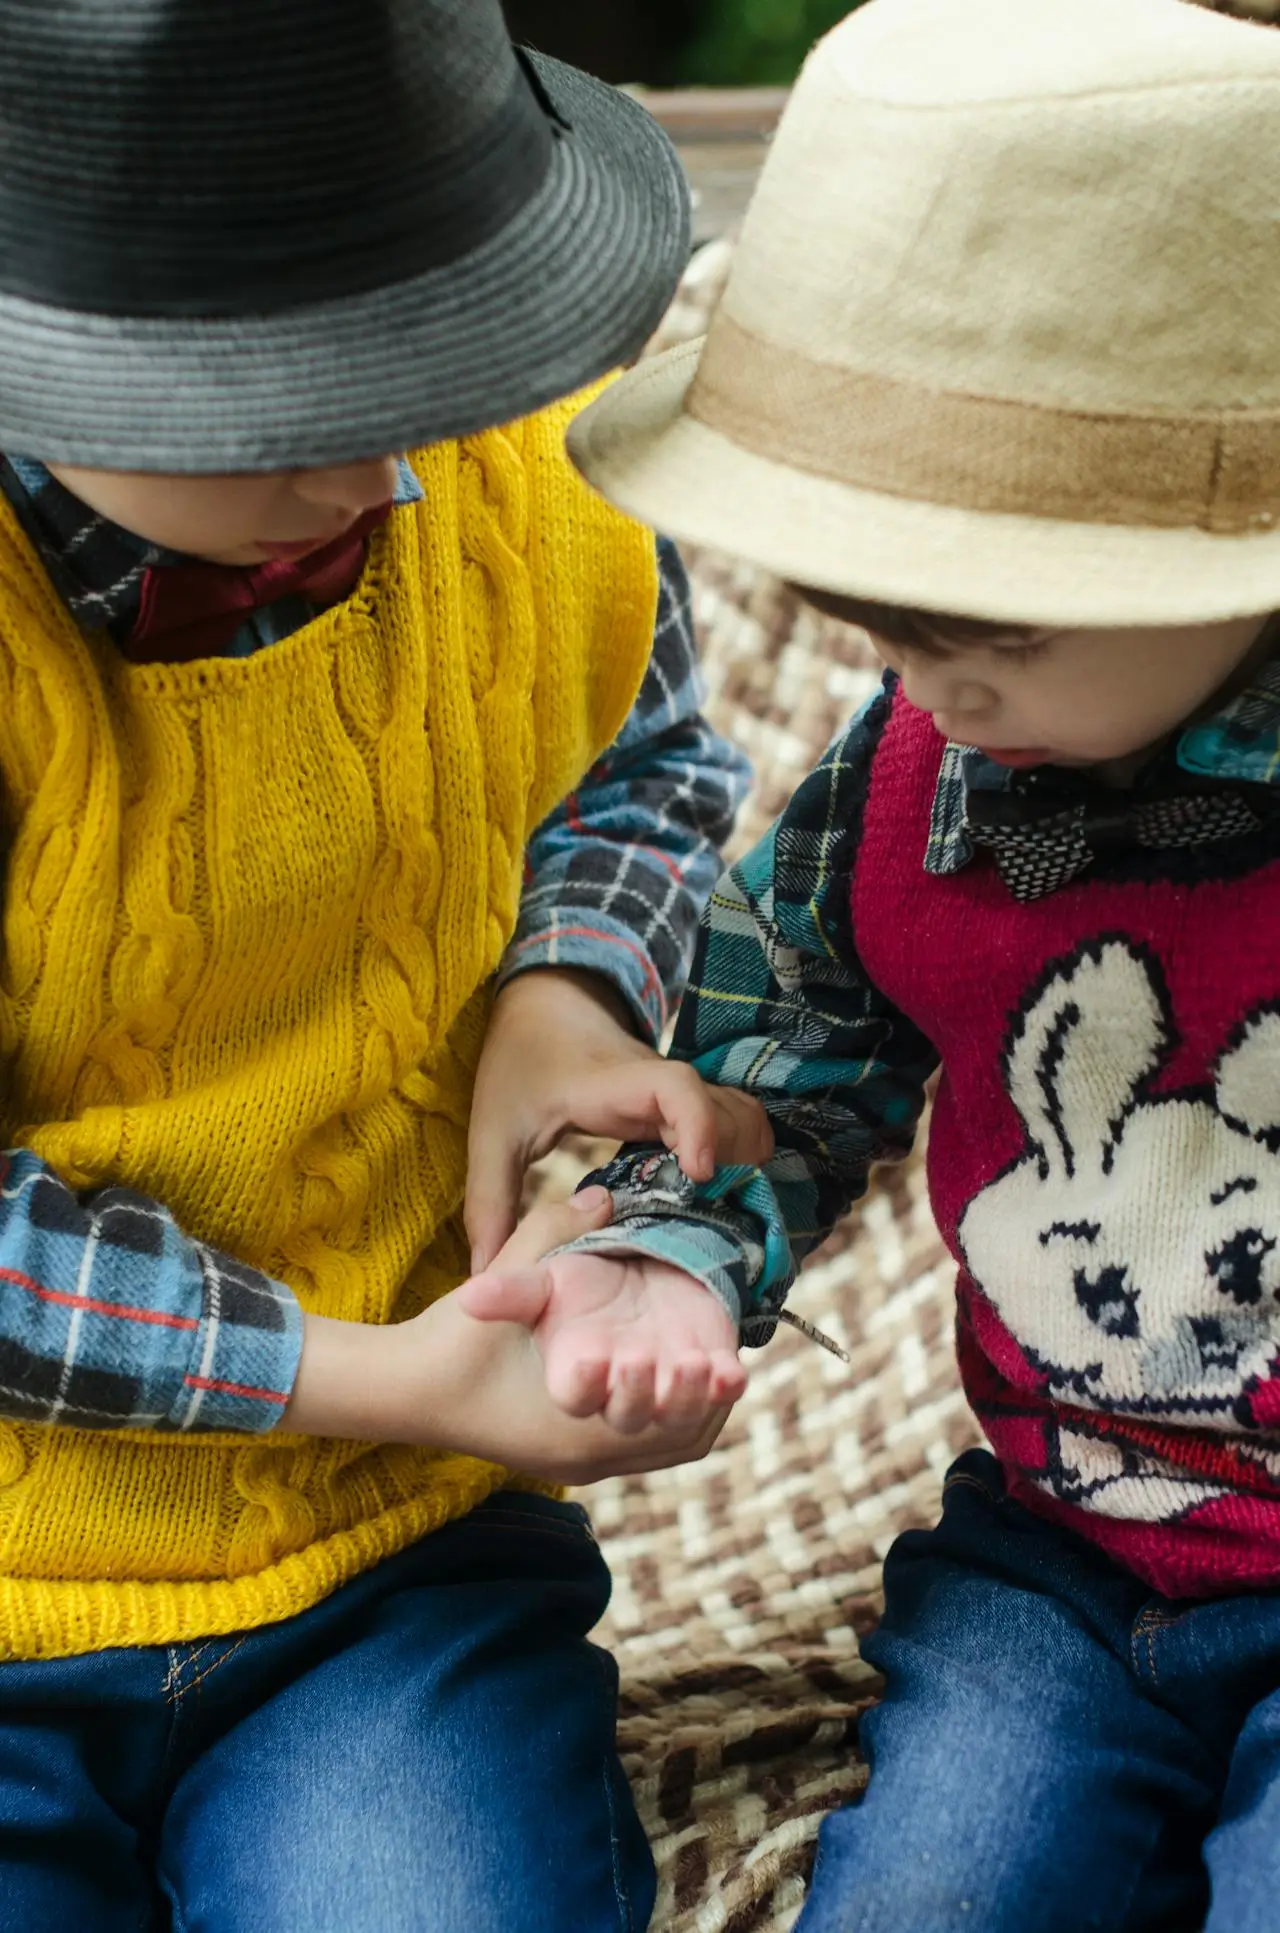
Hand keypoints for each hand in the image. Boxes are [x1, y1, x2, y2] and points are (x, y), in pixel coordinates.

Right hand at [280, 1197, 735, 1482]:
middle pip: (649, 1437)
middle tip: (703, 1366)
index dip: (642, 1389)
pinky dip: (691, 1417)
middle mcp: (579, 1452)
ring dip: (696, 1411)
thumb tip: (601, 1198)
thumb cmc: (452, 1342)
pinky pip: (664, 1446)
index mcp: (554, 1420)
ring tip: (722, 1372)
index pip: (610, 1414)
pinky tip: (714, 1379)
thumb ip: (547, 1234)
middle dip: (679, 1401)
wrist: (415, 1389)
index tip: (661, 1358)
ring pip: (668, 1446)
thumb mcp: (497, 1285)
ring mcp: (590, 1458)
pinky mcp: (594, 1452)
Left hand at [464, 966, 771, 1272]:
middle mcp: (658, 1084)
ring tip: (718, 1209)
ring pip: (741, 1114)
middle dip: (733, 1160)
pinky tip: (716, 1192)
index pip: (676, 1088)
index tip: (699, 1175)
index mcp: (613, 1086)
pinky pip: (732, 1120)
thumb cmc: (518, 1063)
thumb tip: (487, 1273)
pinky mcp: (686, 1102)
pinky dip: (740, 1151)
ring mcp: (678, 1092)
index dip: (698, 1127)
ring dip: (742, 1157)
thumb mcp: (493, 1132)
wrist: (546, 1004)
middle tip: (709, 1215)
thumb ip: (488, 1203)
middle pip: (728, 1110)